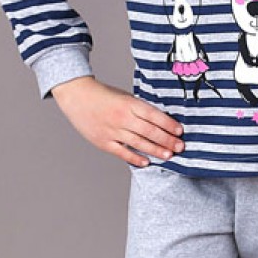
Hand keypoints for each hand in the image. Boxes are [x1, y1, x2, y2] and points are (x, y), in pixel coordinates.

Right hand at [50, 76, 183, 167]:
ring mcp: (112, 131)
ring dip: (156, 151)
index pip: (154, 116)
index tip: (180, 131)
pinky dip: (135, 158)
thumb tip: (161, 122)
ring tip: (169, 155)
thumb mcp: (125, 96)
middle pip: (149, 132)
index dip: (168, 124)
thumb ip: (140, 109)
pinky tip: (146, 162)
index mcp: (129, 104)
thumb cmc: (103, 95)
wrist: (77, 96)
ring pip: (139, 144)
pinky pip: (122, 152)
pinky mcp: (103, 142)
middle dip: (167, 140)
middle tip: (180, 147)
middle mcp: (122, 118)